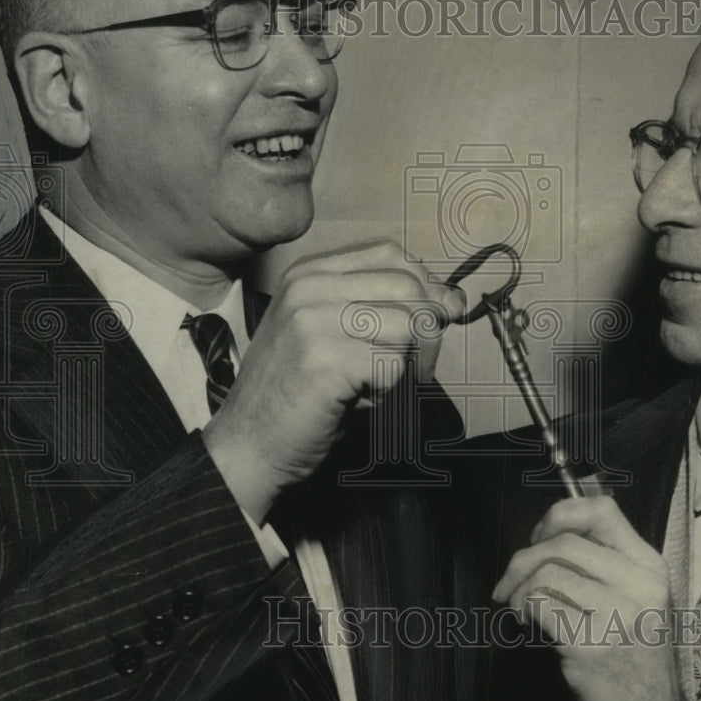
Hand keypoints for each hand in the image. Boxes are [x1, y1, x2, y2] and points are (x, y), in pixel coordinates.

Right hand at [202, 239, 463, 522]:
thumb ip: (383, 309)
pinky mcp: (324, 357)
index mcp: (310, 273)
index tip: (438, 318)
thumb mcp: (335, 334)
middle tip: (420, 369)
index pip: (390, 254)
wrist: (248, 446)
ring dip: (412, 364)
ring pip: (408, 324)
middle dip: (431, 329)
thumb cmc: (300, 395)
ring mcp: (313, 318)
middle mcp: (309, 286)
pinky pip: (394, 365)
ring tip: (386, 388)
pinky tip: (364, 401)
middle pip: (408, 285)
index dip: (426, 285)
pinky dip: (392, 390)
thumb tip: (453, 299)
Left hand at [492, 496, 700, 700]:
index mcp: (649, 566)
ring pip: (547, 571)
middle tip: (509, 581)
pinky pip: (540, 604)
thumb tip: (545, 534)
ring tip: (515, 607)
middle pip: (564, 540)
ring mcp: (619, 615)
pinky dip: (521, 608)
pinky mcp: (592, 645)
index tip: (539, 537)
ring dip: (517, 587)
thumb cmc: (633, 663)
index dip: (560, 514)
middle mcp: (640, 584)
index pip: (602, 510)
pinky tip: (523, 623)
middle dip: (523, 556)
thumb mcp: (634, 601)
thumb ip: (602, 566)